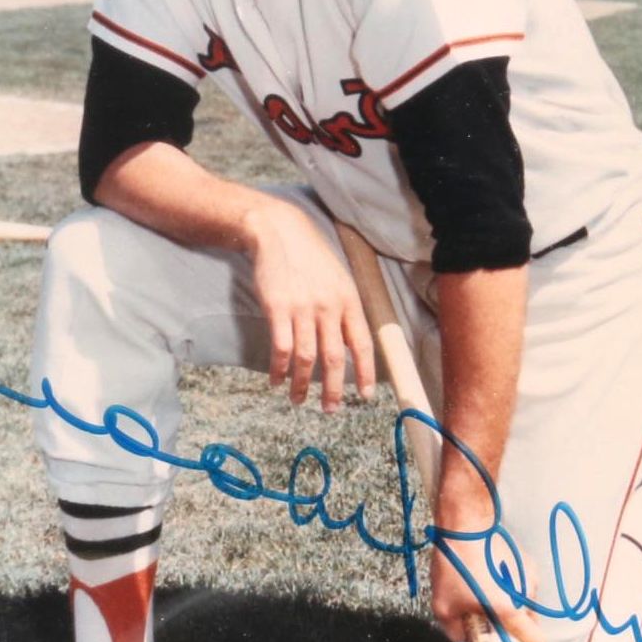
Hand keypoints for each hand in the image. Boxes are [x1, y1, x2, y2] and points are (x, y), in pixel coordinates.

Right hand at [241, 198, 376, 414]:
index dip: (365, 372)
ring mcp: (303, 308)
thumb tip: (350, 345)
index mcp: (348, 300)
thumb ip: (344, 310)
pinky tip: (276, 380)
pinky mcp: (278, 309)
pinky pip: (281, 348)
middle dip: (333, 390)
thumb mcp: (337, 279)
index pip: (362, 344)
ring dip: (302, 385)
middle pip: (335, 358)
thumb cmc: (309, 257)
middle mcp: (329, 307)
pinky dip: (279, 369)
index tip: (366, 396)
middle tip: (331, 410)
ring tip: (298, 400)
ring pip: (306, 358)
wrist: (278, 231)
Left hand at [428, 548, 544, 641]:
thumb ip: (456, 632)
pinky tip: (491, 580)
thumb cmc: (454, 566)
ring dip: (512, 609)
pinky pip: (523, 587)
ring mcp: (530, 577)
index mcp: (510, 610)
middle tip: (495, 629)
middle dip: (516, 632)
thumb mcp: (443, 607)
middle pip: (531, 625)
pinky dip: (512, 591)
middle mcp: (526, 595)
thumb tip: (467, 638)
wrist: (465, 524)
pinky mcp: (527, 563)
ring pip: (526, 605)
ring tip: (487, 598)